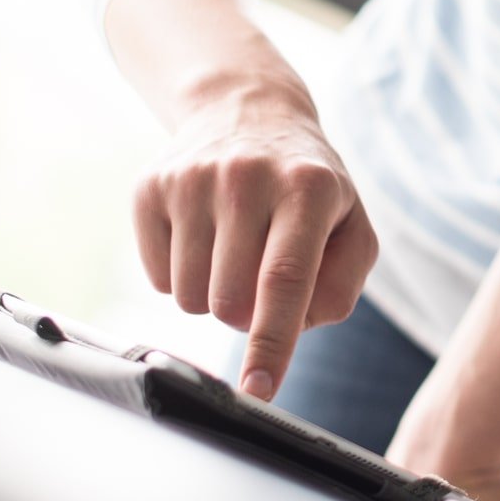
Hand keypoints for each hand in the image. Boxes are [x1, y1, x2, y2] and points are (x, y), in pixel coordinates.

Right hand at [133, 84, 376, 398]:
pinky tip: (204, 236)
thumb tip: (290, 329)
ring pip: (188, 298)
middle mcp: (247, 177)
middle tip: (262, 277)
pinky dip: (182, 276)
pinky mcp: (149, 188)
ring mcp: (192, 179)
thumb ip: (339, 285)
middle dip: (248, 315)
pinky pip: (157, 279)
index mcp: (309, 188)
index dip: (271, 342)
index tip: (259, 389)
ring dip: (213, 295)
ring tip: (235, 249)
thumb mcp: (350, 224)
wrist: (247, 111)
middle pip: (230, 301)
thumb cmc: (308, 186)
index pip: (285, 280)